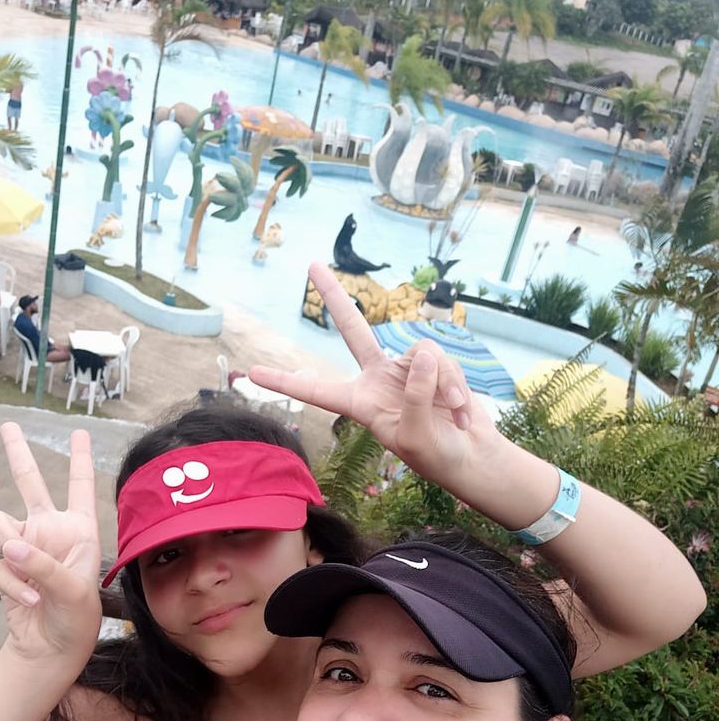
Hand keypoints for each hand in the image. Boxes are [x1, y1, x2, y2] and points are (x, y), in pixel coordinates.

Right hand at [0, 423, 102, 667]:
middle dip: (18, 454)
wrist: (53, 647)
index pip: (80, 487)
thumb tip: (9, 545)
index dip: (81, 459)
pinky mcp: (7, 566)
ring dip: (6, 545)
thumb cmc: (77, 618)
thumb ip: (43, 564)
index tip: (81, 433)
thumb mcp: (73, 591)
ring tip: (24, 566)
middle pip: (30, 483)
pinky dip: (12, 584)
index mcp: (80, 529)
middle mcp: (51, 531)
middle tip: (8, 426)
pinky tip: (31, 601)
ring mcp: (26, 546)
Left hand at [249, 263, 503, 494]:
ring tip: (456, 415)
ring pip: (422, 352)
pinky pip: (444, 361)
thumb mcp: (417, 435)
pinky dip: (457, 387)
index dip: (286, 382)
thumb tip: (424, 354)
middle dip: (334, 297)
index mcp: (360, 404)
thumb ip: (416, 397)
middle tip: (312, 264)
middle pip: (353, 329)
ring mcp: (407, 369)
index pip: (317, 391)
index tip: (251, 373)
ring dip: (444, 383)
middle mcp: (378, 379)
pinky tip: (465, 415)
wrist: (470, 456)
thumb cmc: (436, 455)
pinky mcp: (436, 365)